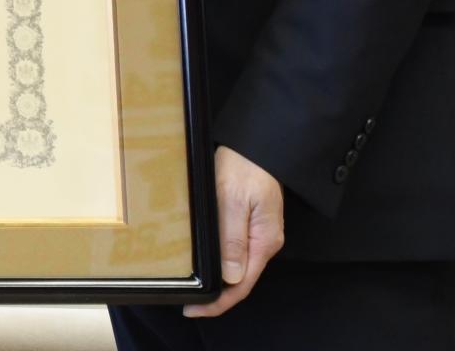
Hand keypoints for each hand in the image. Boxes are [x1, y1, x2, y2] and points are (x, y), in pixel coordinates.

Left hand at [185, 145, 283, 317]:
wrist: (258, 145)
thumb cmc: (245, 167)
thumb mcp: (233, 201)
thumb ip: (232, 239)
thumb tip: (231, 277)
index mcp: (263, 241)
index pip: (242, 285)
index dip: (219, 302)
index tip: (194, 310)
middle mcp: (265, 242)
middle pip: (242, 280)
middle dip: (217, 295)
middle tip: (189, 302)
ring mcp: (260, 233)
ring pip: (239, 266)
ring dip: (219, 279)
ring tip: (195, 287)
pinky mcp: (253, 223)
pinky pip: (238, 250)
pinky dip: (222, 261)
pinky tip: (207, 262)